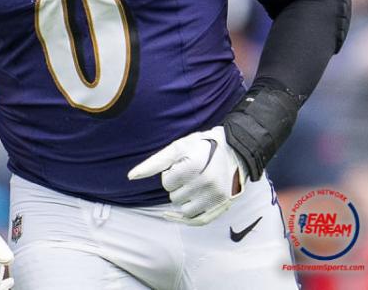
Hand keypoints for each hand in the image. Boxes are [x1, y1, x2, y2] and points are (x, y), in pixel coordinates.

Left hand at [127, 125, 245, 224]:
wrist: (237, 149)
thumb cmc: (203, 146)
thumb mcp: (178, 147)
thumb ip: (154, 163)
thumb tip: (131, 177)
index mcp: (194, 168)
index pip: (167, 183)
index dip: (171, 174)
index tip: (182, 165)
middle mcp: (206, 184)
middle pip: (175, 197)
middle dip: (178, 186)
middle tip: (191, 173)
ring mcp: (217, 197)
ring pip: (185, 210)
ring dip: (184, 200)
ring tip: (194, 185)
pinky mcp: (223, 206)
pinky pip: (199, 221)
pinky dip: (185, 220)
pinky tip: (171, 216)